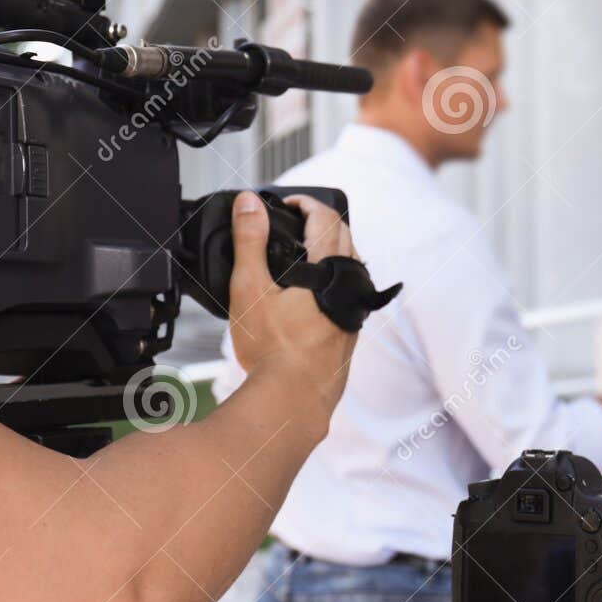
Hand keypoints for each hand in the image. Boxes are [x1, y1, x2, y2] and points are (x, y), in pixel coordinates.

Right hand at [227, 192, 358, 407]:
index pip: (326, 217)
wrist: (295, 399)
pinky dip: (333, 281)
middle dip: (321, 222)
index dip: (306, 202)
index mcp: (327, 268)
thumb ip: (249, 240)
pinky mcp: (348, 334)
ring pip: (350, 267)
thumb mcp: (250, 287)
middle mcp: (348, 286)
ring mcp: (351, 311)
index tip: (288, 203)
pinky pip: (348, 294)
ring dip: (331, 251)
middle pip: (344, 238)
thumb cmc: (272, 348)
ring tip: (303, 255)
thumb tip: (249, 203)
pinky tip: (311, 296)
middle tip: (295, 222)